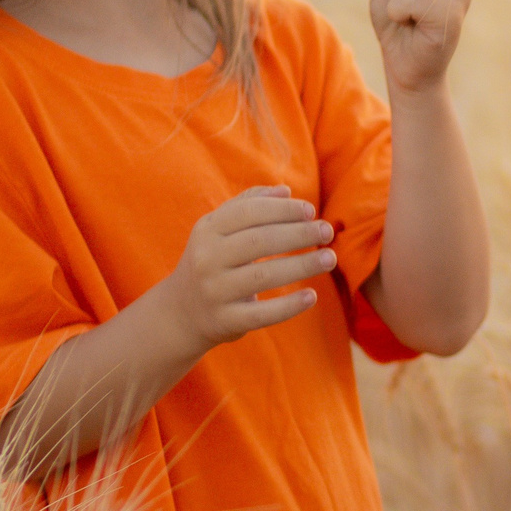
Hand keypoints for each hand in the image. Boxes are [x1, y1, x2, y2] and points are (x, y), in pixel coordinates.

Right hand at [158, 186, 338, 348]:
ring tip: (330, 258)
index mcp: (207, 230)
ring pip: (263, 275)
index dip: (282, 209)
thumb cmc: (212, 260)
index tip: (310, 211)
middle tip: (328, 231)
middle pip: (259, 241)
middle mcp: (207, 259)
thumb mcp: (219, 229)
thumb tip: (286, 190)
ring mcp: (215, 291)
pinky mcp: (225, 320)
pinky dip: (289, 306)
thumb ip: (249, 204)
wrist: (181, 311)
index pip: (248, 212)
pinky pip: (262, 313)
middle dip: (299, 234)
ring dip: (302, 265)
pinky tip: (311, 296)